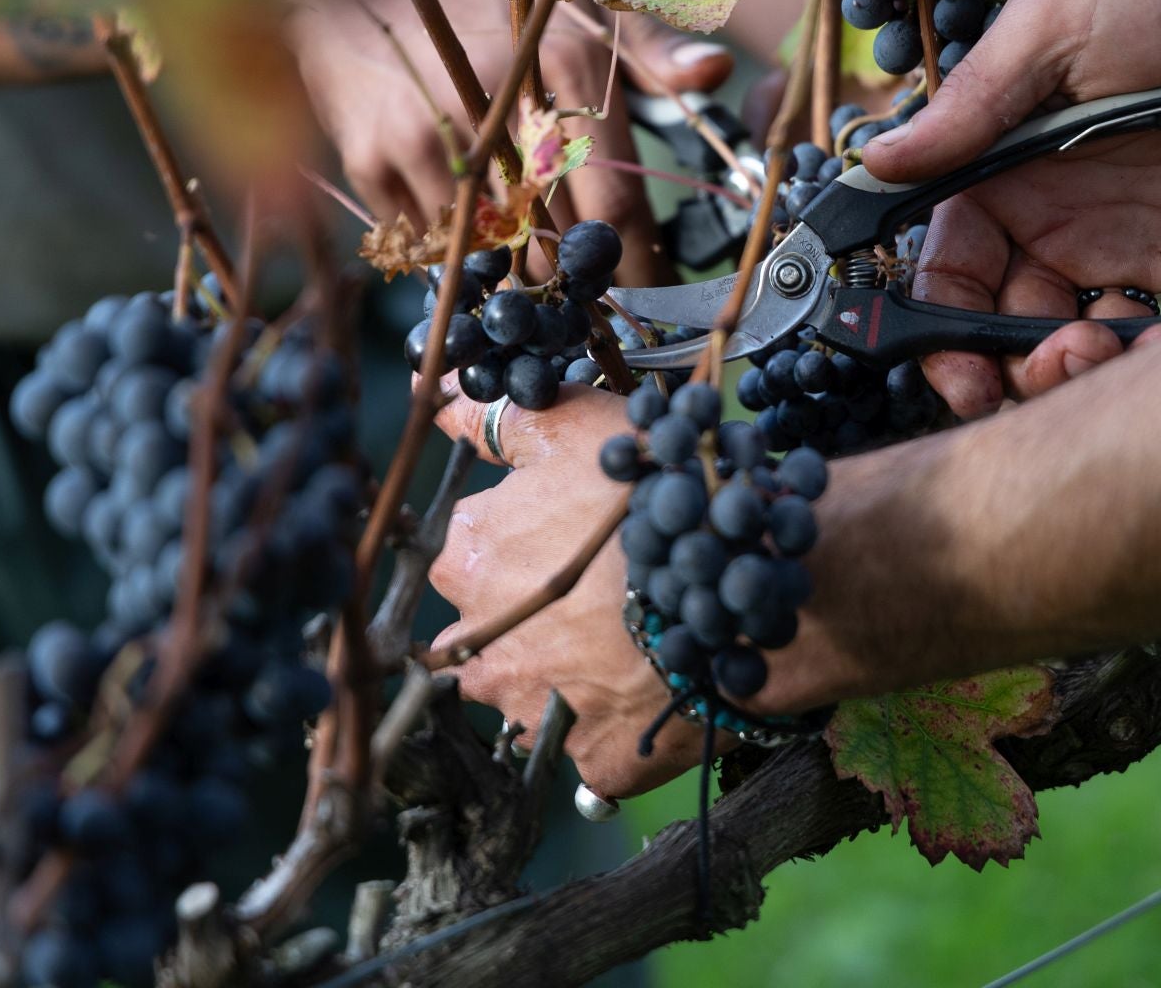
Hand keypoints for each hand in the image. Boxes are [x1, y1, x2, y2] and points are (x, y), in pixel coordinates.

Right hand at [289, 0, 733, 287]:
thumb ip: (650, 45)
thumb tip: (715, 69)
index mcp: (563, 62)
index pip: (615, 205)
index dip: (636, 266)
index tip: (649, 296)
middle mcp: (495, 104)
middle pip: (556, 244)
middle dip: (576, 275)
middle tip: (586, 284)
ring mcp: (427, 137)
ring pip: (494, 252)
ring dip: (513, 264)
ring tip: (522, 251)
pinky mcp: (371, 159)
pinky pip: (431, 240)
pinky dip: (454, 241)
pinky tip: (460, 211)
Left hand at [425, 384, 719, 798]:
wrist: (728, 590)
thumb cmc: (647, 502)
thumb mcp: (574, 429)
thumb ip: (497, 420)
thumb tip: (432, 403)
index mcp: (466, 558)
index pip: (468, 545)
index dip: (521, 536)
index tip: (567, 534)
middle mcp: (478, 641)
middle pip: (488, 624)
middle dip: (526, 612)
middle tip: (594, 590)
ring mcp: (529, 709)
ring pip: (529, 690)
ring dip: (560, 671)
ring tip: (619, 642)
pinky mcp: (587, 757)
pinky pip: (588, 742)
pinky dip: (609, 721)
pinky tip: (644, 686)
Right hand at [859, 0, 1160, 415]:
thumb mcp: (1053, 28)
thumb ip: (972, 105)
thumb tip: (875, 162)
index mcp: (1008, 177)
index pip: (954, 275)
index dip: (942, 332)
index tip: (955, 372)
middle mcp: (1061, 225)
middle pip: (1011, 329)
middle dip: (1013, 368)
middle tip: (1046, 362)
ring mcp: (1134, 252)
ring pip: (1086, 350)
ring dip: (1081, 374)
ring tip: (1097, 353)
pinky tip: (1160, 356)